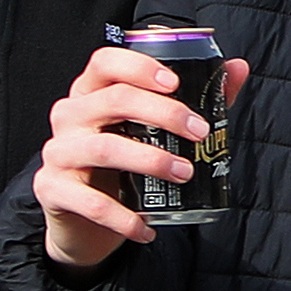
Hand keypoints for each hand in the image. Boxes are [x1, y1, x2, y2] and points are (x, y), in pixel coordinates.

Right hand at [30, 45, 249, 270]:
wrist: (79, 218)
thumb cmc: (121, 163)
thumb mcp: (150, 130)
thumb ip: (192, 99)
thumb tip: (237, 69)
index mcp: (91, 92)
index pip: (105, 62)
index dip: (139, 66)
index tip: (176, 82)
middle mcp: (70, 116)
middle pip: (114, 99)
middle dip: (164, 113)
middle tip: (200, 132)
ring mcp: (58, 152)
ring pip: (106, 148)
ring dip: (151, 160)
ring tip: (185, 174)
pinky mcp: (53, 189)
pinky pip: (91, 203)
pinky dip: (124, 218)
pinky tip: (147, 229)